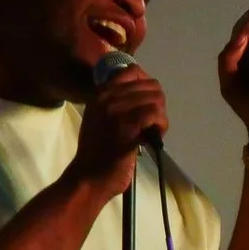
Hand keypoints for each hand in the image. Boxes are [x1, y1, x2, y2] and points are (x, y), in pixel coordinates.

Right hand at [67, 61, 166, 196]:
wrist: (87, 178)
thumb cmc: (96, 152)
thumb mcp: (99, 118)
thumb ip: (115, 103)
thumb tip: (143, 94)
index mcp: (100, 93)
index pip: (133, 71)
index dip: (147, 86)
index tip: (147, 104)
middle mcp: (108, 97)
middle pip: (151, 86)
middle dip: (157, 105)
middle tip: (151, 123)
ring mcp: (117, 110)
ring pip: (156, 100)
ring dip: (160, 117)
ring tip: (152, 132)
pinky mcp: (128, 127)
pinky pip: (155, 115)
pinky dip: (161, 125)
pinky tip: (153, 137)